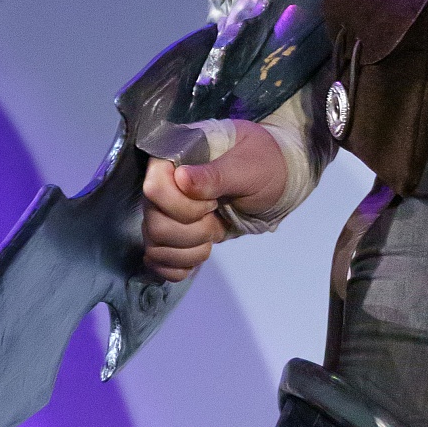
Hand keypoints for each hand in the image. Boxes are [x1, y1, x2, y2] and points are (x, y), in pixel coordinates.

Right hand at [140, 122, 291, 279]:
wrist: (273, 180)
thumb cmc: (262, 164)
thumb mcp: (247, 167)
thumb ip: (215, 174)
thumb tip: (181, 178)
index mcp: (173, 159)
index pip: (154, 189)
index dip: (184, 206)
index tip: (213, 202)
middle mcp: (161, 187)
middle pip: (154, 226)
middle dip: (193, 232)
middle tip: (217, 218)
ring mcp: (163, 213)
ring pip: (156, 247)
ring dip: (191, 250)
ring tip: (214, 232)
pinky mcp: (170, 236)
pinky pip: (158, 262)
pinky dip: (180, 266)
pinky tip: (199, 252)